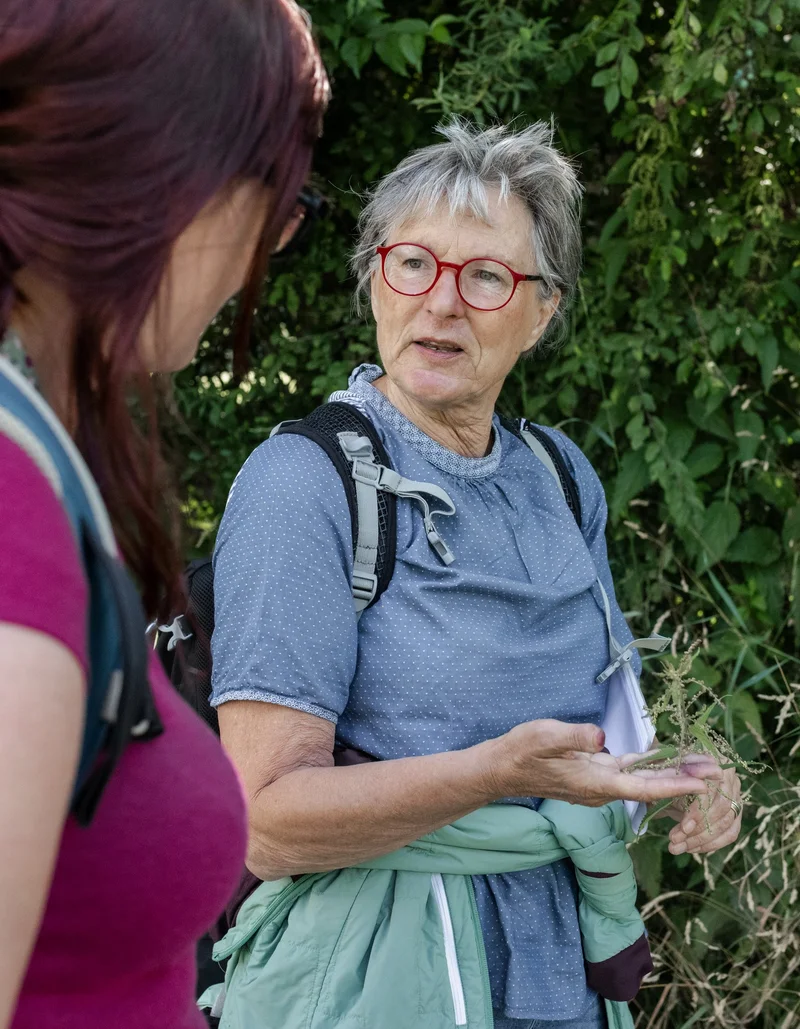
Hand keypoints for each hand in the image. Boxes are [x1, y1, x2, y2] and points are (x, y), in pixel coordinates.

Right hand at [485, 720, 710, 808]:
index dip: (674, 786)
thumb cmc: (522, 752)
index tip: (703, 786)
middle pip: (650, 787)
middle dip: (683, 780)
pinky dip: (651, 767)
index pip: (642, 788)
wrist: (502, 769)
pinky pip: (630, 773)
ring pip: (642, 781)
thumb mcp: (544, 737)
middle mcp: (602, 789)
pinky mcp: (595, 775)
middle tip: (717, 771)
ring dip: (671, 774)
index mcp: (594, 783)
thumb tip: (599, 736)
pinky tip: (666, 758)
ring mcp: (599, 784)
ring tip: (700, 763)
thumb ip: (572, 736)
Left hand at [665, 757, 742, 855]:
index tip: (683, 828)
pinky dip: (711, 844)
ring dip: (701, 839)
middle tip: (675, 841)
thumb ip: (671, 785)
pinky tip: (692, 848)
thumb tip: (668, 795)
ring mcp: (735, 794)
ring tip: (677, 847)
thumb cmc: (668, 778)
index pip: (712, 790)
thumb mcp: (666, 779)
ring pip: (726, 822)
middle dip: (698, 830)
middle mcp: (728, 776)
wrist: (673, 782)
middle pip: (721, 808)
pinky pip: (731, 832)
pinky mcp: (736, 811)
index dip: (698, 811)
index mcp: (712, 760)